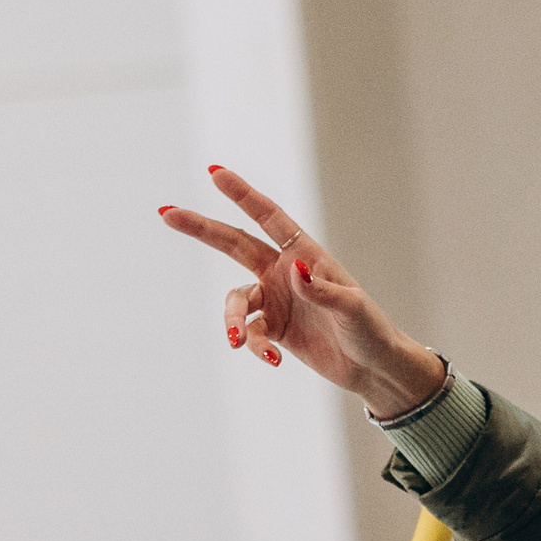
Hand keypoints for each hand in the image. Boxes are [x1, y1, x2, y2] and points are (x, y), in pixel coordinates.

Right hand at [157, 165, 445, 417]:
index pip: (270, 218)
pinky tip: (273, 361)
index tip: (214, 171)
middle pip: (234, 243)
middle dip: (201, 228)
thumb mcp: (352, 309)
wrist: (375, 369)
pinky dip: (255, 346)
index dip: (243, 195)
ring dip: (233, 320)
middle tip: (165, 213)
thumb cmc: (371, 331)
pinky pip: (251, 333)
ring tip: (237, 341)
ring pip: (237, 301)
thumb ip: (321, 289)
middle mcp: (285, 273)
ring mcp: (277, 300)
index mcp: (306, 255)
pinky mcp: (275, 330)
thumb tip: (293, 268)